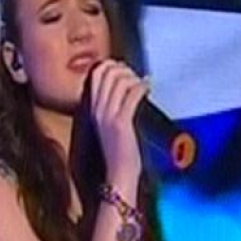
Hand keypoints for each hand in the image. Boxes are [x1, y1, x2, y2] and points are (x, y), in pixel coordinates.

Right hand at [90, 60, 148, 182]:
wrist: (117, 174)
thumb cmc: (118, 152)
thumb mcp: (108, 125)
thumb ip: (111, 107)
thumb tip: (123, 87)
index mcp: (92, 108)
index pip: (95, 74)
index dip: (111, 66)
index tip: (124, 70)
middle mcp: (97, 109)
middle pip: (107, 72)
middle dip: (125, 69)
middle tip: (135, 76)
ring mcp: (108, 115)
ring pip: (120, 80)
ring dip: (134, 77)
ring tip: (142, 84)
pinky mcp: (122, 122)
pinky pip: (132, 94)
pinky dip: (143, 86)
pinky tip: (148, 88)